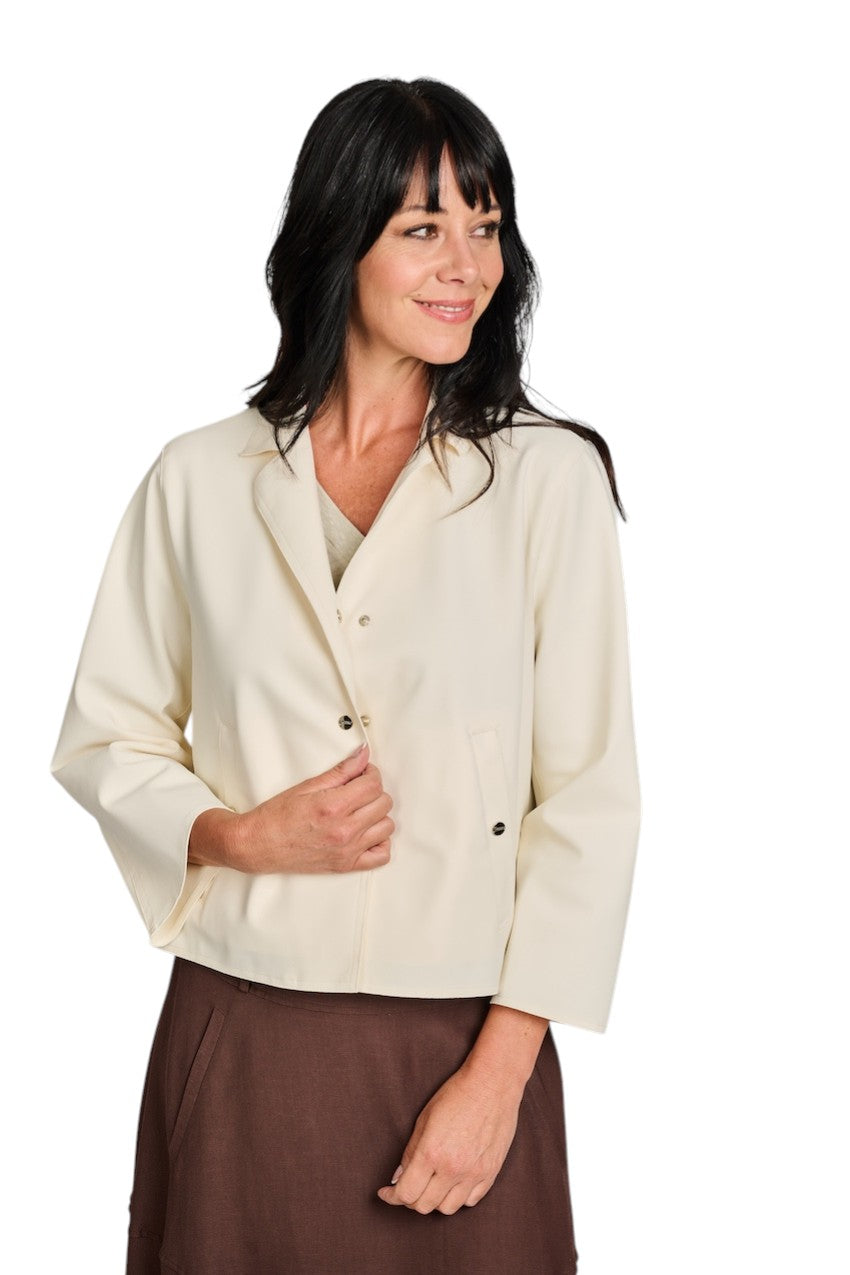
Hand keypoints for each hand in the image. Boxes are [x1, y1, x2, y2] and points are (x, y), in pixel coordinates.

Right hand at [189, 743, 393, 873]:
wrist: (257, 845)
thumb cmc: (276, 817)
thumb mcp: (307, 786)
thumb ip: (341, 772)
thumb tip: (362, 756)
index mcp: (333, 807)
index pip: (373, 784)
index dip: (370, 774)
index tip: (362, 774)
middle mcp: (343, 831)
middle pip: (383, 803)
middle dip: (373, 791)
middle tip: (357, 790)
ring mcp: (347, 850)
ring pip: (387, 826)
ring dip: (377, 815)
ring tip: (360, 811)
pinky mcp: (345, 865)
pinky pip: (381, 856)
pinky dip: (379, 842)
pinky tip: (366, 833)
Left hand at [376, 1062, 522, 1214]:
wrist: (492, 1084)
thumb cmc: (456, 1095)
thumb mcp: (424, 1118)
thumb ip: (410, 1152)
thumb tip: (398, 1178)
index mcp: (432, 1152)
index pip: (406, 1193)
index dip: (392, 1197)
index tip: (386, 1193)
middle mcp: (453, 1168)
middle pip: (424, 1205)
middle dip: (410, 1199)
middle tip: (407, 1187)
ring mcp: (474, 1173)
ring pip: (448, 1208)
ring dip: (434, 1201)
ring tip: (430, 1185)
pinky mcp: (491, 1173)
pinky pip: (470, 1201)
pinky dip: (458, 1197)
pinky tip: (452, 1182)